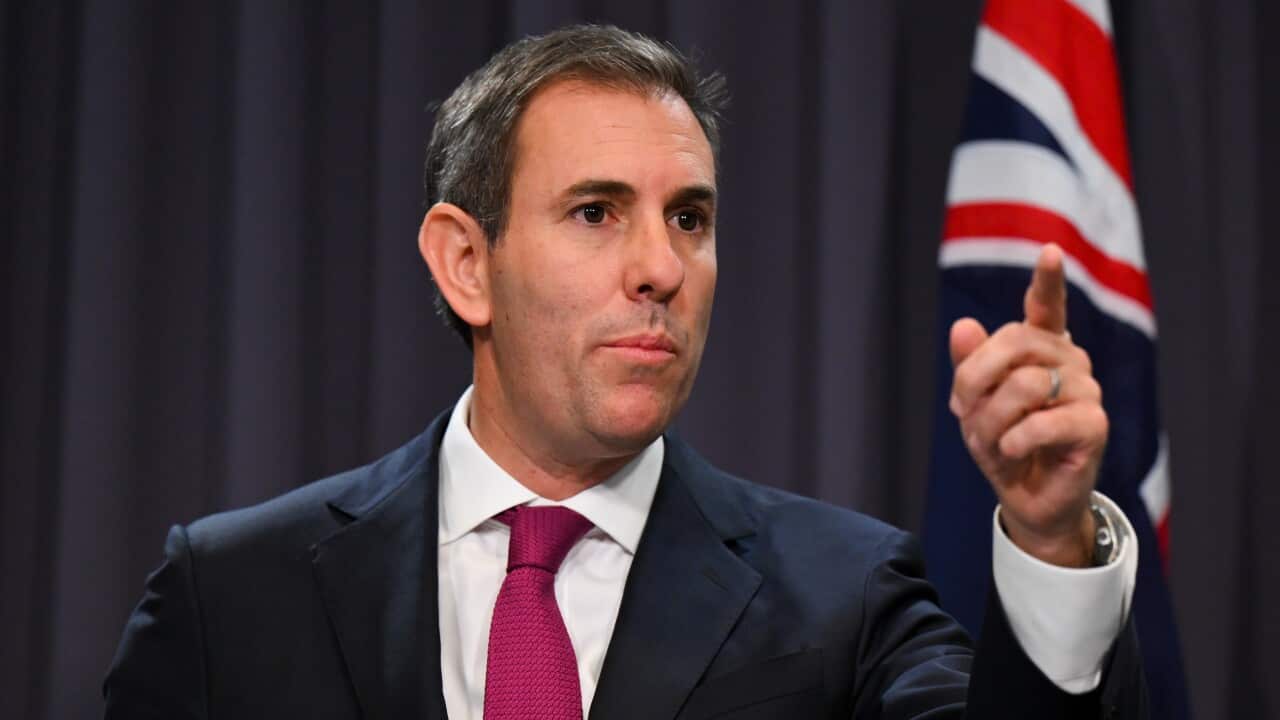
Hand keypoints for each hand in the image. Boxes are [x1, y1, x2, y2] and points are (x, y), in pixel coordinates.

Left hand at [948, 244, 1107, 566]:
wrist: (1026, 497)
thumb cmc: (1002, 442)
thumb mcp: (974, 403)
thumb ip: (969, 365)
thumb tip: (963, 324)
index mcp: (1042, 348)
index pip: (1046, 307)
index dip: (1047, 280)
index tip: (1050, 251)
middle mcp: (1069, 360)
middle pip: (1014, 342)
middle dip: (974, 379)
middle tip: (963, 413)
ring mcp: (1086, 390)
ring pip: (1025, 385)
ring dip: (991, 420)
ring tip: (992, 442)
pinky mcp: (1093, 425)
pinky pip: (1043, 422)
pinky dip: (1015, 440)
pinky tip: (1011, 452)